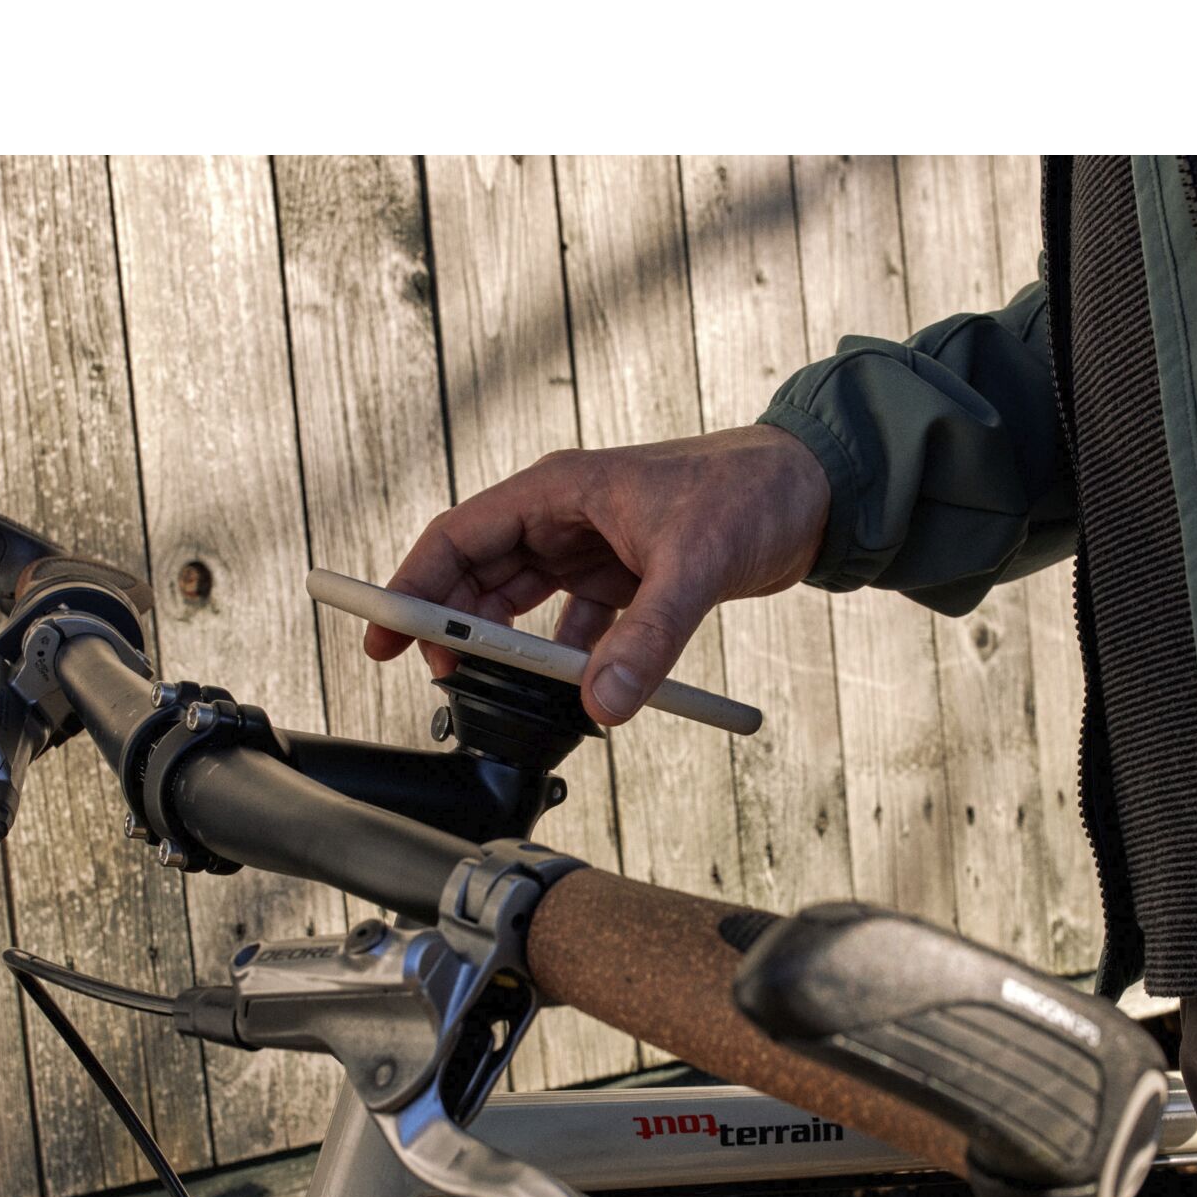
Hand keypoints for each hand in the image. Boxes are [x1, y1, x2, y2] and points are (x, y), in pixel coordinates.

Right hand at [365, 425, 829, 724]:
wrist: (814, 491)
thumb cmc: (751, 493)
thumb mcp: (693, 565)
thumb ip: (646, 640)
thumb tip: (601, 706)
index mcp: (559, 490)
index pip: (459, 537)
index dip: (413, 586)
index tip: (382, 636)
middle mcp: (565, 515)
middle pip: (479, 572)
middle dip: (451, 625)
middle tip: (436, 682)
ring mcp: (593, 547)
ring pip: (521, 601)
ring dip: (504, 646)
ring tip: (490, 692)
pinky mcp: (625, 576)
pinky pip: (572, 624)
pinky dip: (563, 659)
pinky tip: (566, 693)